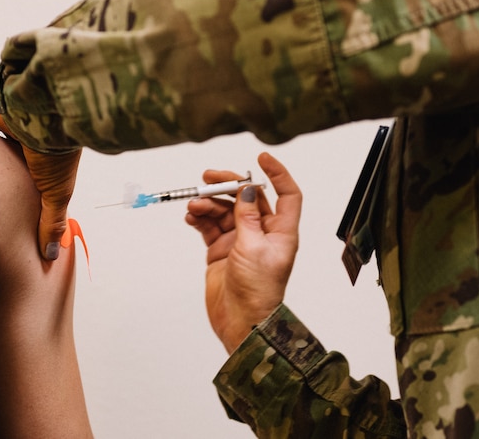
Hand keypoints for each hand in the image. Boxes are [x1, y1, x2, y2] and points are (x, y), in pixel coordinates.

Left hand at [0, 107, 81, 260]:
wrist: (45, 113)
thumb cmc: (55, 155)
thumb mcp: (57, 194)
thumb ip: (51, 222)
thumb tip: (50, 255)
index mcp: (48, 163)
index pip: (34, 183)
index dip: (24, 194)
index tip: (9, 211)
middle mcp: (32, 147)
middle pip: (13, 166)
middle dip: (3, 179)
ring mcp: (15, 131)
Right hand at [185, 152, 301, 353]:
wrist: (240, 322)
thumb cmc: (258, 292)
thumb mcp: (252, 248)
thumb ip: (246, 217)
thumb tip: (247, 190)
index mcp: (281, 232)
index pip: (286, 195)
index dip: (277, 174)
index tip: (262, 157)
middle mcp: (262, 234)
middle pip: (248, 198)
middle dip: (228, 185)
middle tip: (209, 178)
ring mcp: (241, 242)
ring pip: (224, 211)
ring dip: (208, 204)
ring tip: (194, 206)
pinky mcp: (222, 251)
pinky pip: (210, 226)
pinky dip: (200, 219)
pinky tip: (192, 217)